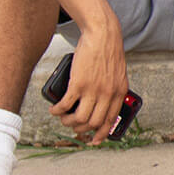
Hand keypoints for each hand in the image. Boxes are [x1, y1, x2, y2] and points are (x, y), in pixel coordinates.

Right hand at [51, 30, 129, 144]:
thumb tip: (103, 103)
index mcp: (119, 93)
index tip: (93, 140)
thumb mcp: (118, 74)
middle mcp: (108, 94)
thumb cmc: (108, 52)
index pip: (110, 121)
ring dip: (68, 122)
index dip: (101, 134)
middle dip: (81, 129)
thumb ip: (113, 89)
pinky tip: (54, 110)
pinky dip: (58, 111)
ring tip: (62, 117)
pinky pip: (65, 105)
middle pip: (93, 123)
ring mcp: (93, 90)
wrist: (102, 34)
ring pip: (79, 119)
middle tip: (73, 125)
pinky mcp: (78, 83)